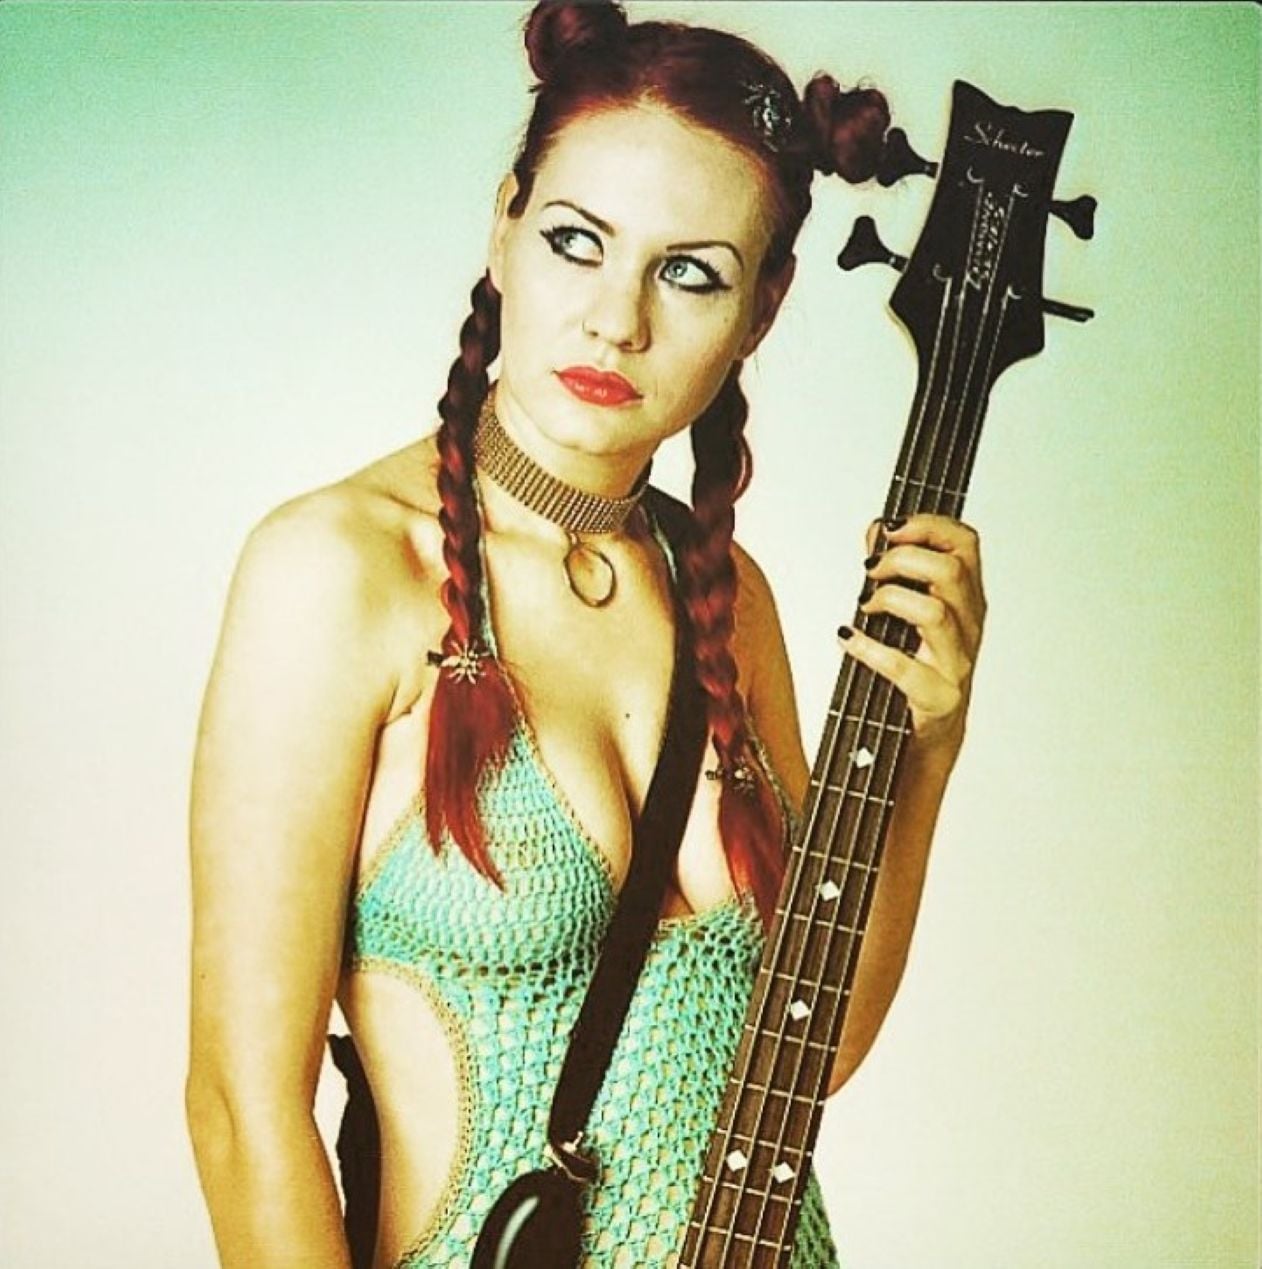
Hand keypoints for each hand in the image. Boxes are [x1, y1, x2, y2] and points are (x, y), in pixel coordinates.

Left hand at [839, 514, 985, 759]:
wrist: (929, 735)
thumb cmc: (920, 666)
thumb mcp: (911, 613)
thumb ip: (896, 570)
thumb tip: (876, 532)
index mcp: (967, 599)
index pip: (966, 543)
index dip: (929, 525)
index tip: (889, 528)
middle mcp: (969, 626)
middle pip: (951, 571)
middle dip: (902, 559)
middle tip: (871, 570)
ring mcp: (957, 663)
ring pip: (934, 613)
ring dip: (890, 599)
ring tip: (865, 606)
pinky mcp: (938, 697)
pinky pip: (904, 668)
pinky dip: (868, 649)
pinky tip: (848, 639)